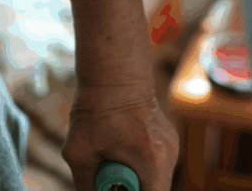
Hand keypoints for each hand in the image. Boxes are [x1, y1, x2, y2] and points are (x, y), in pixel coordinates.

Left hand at [63, 83, 179, 190]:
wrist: (114, 73)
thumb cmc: (94, 109)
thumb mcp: (79, 152)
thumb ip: (86, 185)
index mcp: (152, 162)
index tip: (111, 186)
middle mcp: (169, 157)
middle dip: (129, 187)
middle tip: (107, 171)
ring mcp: (172, 147)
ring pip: (153, 179)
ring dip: (133, 175)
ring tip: (112, 152)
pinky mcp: (169, 140)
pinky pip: (154, 164)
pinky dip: (137, 162)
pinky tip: (121, 143)